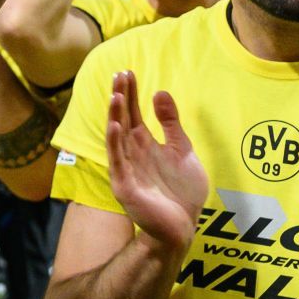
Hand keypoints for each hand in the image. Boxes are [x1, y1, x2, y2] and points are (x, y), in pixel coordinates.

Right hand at [105, 72, 206, 254]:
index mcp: (144, 144)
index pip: (133, 113)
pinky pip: (118, 161)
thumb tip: (159, 92)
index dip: (130, 93)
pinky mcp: (125, 185)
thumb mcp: (181, 150)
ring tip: (115, 95)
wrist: (183, 226)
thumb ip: (171, 124)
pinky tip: (116, 126)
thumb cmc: (182, 191)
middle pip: (123, 120)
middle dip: (120, 98)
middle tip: (118, 75)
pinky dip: (115, 143)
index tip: (127, 72)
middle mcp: (132, 153)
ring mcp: (126, 168)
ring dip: (115, 116)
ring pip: (117, 138)